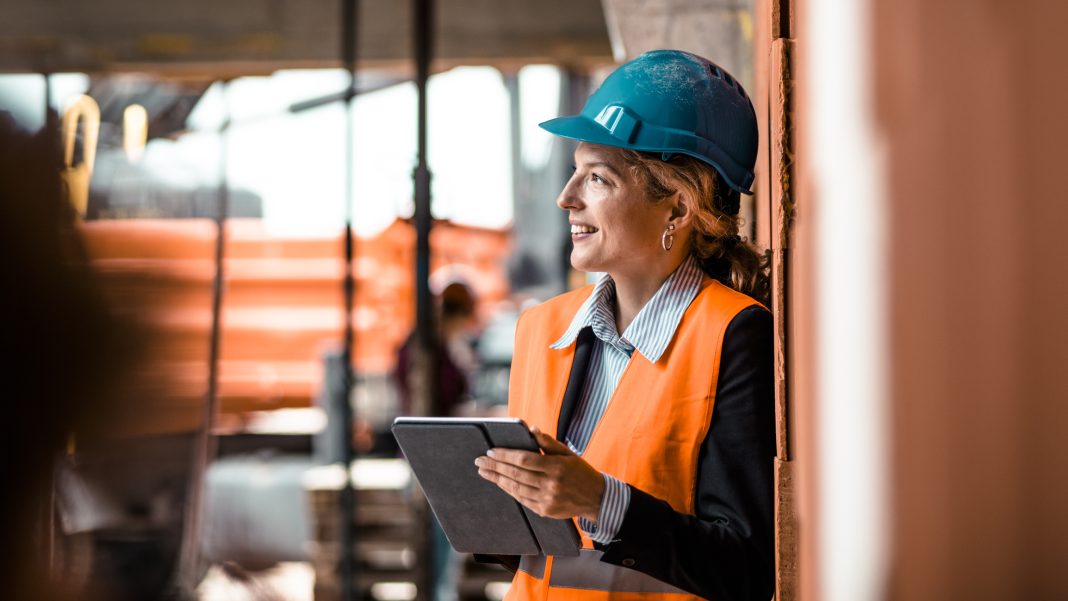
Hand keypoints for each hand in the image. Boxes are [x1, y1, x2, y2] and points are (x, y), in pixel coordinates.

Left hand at [475, 427, 605, 520]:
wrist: (596, 498)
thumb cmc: (580, 471)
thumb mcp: (568, 453)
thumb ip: (549, 443)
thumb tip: (532, 430)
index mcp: (557, 467)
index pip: (524, 460)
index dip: (505, 456)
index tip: (491, 451)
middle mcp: (551, 484)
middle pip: (516, 474)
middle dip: (495, 466)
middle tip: (480, 461)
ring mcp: (548, 499)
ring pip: (516, 488)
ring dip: (498, 479)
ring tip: (484, 472)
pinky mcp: (545, 511)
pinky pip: (522, 500)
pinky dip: (509, 490)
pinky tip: (500, 483)